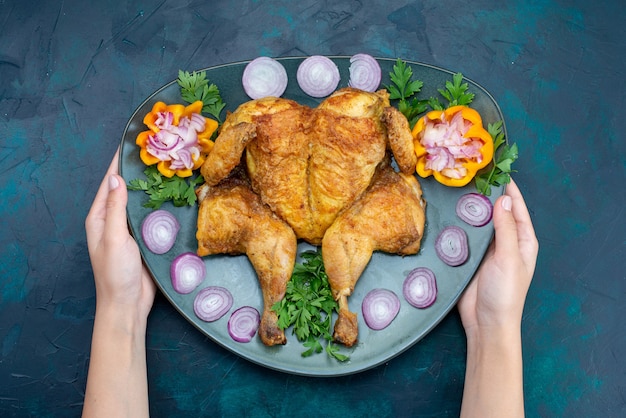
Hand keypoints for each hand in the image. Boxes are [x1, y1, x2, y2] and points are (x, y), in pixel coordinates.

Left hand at [85, 149, 155, 318]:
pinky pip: (154, 217)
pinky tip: (176, 196)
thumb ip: (115, 209)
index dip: (119, 162)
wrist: (128, 304)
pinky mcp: (147, 240)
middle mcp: (114, 220)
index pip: (110, 183)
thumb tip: (115, 179)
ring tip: (171, 168)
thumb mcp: (113, 238)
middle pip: (127, 190)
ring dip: (154, 188)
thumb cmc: (115, 273)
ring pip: (143, 202)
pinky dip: (163, 205)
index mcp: (100, 217)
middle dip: (140, 171)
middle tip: (160, 151)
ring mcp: (131, 230)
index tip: (132, 142)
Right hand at [458, 178, 538, 337]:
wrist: (486, 323)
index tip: (496, 169)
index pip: (517, 208)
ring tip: (456, 189)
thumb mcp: (509, 258)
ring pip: (479, 223)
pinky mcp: (470, 258)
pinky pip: (465, 236)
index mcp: (523, 241)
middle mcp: (506, 242)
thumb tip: (503, 199)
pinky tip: (448, 213)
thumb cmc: (504, 293)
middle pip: (497, 213)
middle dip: (486, 195)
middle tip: (470, 175)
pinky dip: (459, 225)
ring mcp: (487, 250)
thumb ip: (506, 229)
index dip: (508, 189)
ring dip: (470, 209)